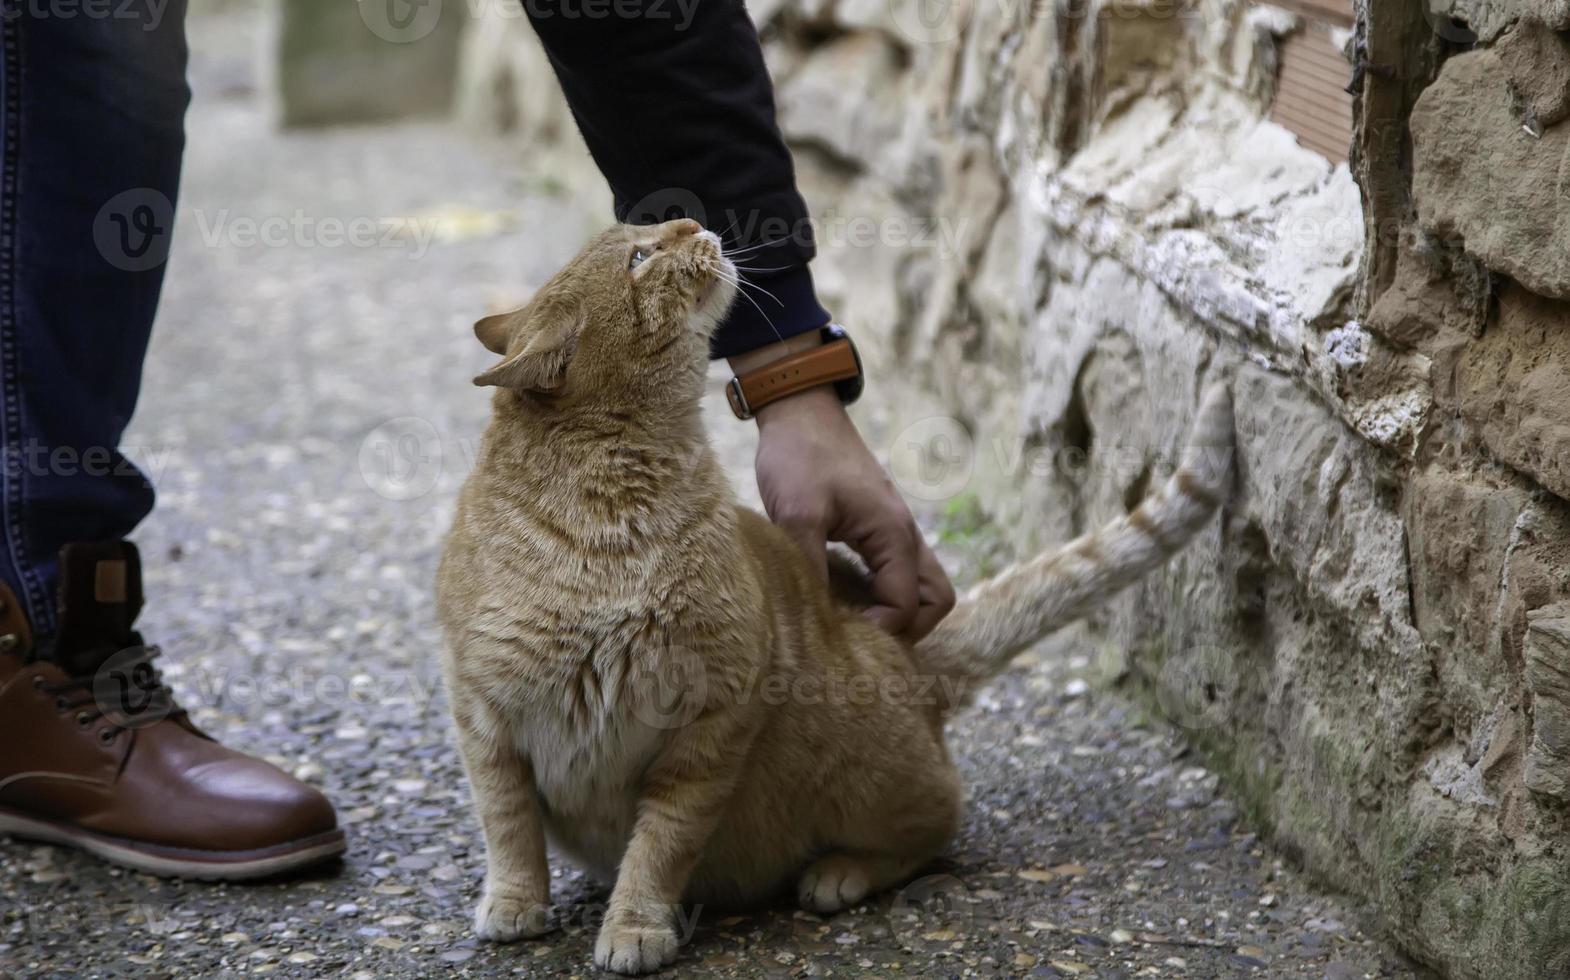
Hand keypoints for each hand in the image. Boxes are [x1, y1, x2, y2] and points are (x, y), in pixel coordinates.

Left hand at [749, 384, 955, 640]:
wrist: (800, 411)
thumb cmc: (800, 456)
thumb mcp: (797, 514)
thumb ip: (811, 568)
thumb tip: (818, 619)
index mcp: (894, 535)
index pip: (905, 607)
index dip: (876, 631)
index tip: (836, 639)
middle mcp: (905, 536)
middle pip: (936, 601)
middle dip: (906, 630)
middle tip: (860, 640)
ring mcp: (896, 530)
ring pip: (922, 586)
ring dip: (898, 611)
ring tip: (853, 624)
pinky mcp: (879, 527)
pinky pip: (898, 572)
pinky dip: (882, 593)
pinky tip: (843, 599)